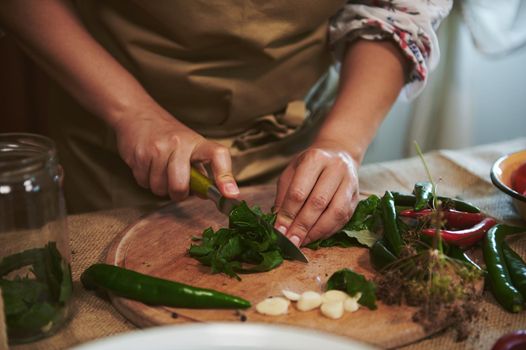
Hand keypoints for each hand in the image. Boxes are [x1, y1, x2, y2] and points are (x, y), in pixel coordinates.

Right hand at [113, 106, 238, 200]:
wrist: (137, 113)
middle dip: (178, 194)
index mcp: (197, 143)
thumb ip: (200, 171)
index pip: (217, 155)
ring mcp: (157, 148)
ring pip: (160, 187)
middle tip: (177, 186)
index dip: (225, 177)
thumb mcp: (190, 147)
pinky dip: (146, 180)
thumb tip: (210, 194)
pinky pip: (144, 182)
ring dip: (160, 187)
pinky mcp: (139, 154)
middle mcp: (179, 143)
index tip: (230, 194)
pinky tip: (148, 166)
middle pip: (180, 184)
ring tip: (160, 171)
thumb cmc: (168, 135)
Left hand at [273, 141, 359, 246]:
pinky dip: (328, 231)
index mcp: (315, 158)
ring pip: (335, 212)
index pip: (299, 191)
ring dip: (317, 231)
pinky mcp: (357, 196)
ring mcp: (350, 182)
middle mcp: (336, 168)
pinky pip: (344, 218)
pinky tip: (316, 237)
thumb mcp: (291, 173)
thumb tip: (279, 223)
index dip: (288, 214)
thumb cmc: (310, 165)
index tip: (279, 230)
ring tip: (303, 241)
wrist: (338, 153)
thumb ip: (283, 196)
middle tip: (290, 241)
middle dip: (302, 226)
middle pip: (318, 202)